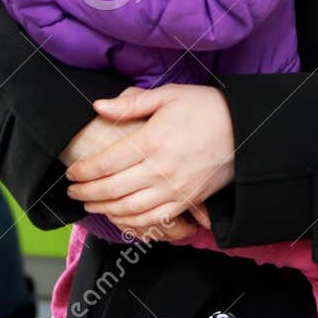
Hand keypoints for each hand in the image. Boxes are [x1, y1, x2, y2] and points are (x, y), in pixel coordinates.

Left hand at [65, 84, 235, 237]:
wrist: (246, 130)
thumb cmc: (206, 107)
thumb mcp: (169, 95)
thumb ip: (132, 102)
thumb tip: (99, 107)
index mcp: (152, 141)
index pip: (106, 163)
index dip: (83, 171)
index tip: (71, 172)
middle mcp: (160, 170)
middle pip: (112, 189)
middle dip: (87, 192)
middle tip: (72, 191)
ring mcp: (174, 189)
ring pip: (129, 209)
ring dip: (104, 209)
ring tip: (90, 203)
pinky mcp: (186, 201)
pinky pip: (153, 220)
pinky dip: (131, 222)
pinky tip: (120, 216)